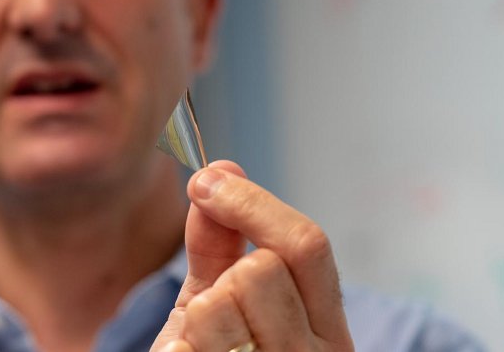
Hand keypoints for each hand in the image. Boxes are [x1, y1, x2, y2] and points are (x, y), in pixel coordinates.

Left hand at [151, 160, 354, 350]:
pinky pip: (188, 348)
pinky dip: (177, 350)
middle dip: (221, 278)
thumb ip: (221, 244)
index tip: (205, 183)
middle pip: (263, 269)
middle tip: (211, 312)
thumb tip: (223, 171)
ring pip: (220, 302)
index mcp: (326, 329)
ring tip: (202, 347)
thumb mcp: (220, 306)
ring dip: (195, 318)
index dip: (252, 203)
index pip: (308, 244)